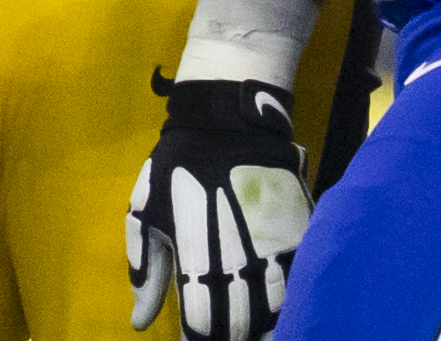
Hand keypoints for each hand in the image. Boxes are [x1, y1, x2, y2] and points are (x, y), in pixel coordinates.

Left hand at [128, 75, 311, 340]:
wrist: (228, 120)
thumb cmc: (176, 166)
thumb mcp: (145, 214)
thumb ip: (146, 272)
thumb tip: (139, 323)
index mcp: (197, 260)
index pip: (203, 329)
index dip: (197, 337)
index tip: (193, 333)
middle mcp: (240, 263)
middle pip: (243, 331)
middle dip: (230, 333)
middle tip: (220, 324)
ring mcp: (275, 252)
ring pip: (277, 316)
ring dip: (262, 323)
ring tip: (248, 318)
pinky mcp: (301, 238)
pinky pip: (299, 286)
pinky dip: (287, 300)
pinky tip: (274, 300)